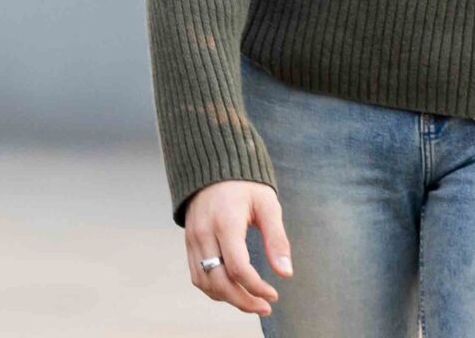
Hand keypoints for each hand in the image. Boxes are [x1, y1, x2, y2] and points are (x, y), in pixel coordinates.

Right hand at [182, 180, 289, 316]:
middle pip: (219, 281)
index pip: (238, 268)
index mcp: (225, 223)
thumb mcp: (267, 205)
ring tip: (251, 302)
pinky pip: (197, 276)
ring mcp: (193, 239)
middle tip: (265, 307)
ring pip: (205, 283)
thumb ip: (277, 239)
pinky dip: (213, 289)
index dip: (257, 288)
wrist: (211, 166)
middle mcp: (204, 233)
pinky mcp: (188, 243)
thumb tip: (285, 273)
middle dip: (243, 301)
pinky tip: (232, 290)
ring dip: (228, 299)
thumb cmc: (244, 186)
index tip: (274, 294)